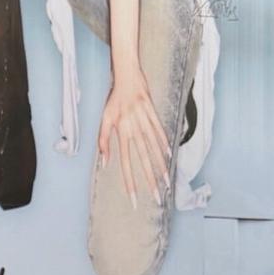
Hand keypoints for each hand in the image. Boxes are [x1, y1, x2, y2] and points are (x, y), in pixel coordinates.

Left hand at [97, 60, 171, 210]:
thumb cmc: (113, 100)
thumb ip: (103, 142)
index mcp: (122, 133)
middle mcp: (134, 130)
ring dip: (161, 167)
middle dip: (150, 181)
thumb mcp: (104, 120)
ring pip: (154, 150)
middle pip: (143, 161)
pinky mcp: (154, 114)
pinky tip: (169, 158)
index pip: (126, 164)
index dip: (129, 182)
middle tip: (157, 198)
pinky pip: (161, 133)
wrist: (127, 76)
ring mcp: (146, 122)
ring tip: (167, 182)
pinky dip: (165, 145)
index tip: (133, 198)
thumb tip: (105, 163)